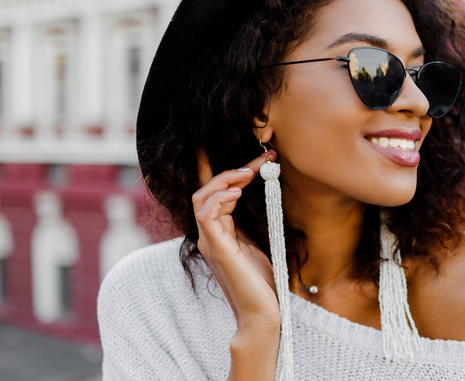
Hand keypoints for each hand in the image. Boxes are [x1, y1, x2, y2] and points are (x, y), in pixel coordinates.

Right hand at [192, 150, 279, 334]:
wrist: (262, 313)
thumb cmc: (262, 282)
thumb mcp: (258, 244)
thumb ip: (249, 222)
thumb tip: (261, 194)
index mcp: (219, 232)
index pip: (210, 194)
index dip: (215, 170)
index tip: (237, 152)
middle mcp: (209, 235)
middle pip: (204, 191)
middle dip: (228, 171)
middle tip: (258, 161)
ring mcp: (210, 242)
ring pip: (202, 198)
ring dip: (224, 180)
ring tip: (248, 172)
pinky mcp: (217, 249)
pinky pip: (207, 216)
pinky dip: (219, 199)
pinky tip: (237, 194)